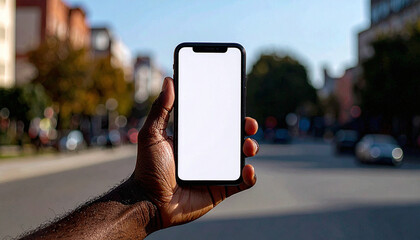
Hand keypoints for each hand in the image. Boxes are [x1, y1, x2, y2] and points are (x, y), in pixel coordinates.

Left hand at [133, 77, 258, 228]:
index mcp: (196, 139)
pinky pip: (242, 182)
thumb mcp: (152, 134)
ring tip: (248, 146)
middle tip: (249, 124)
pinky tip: (247, 169)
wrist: (149, 201)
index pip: (218, 122)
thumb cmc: (148, 168)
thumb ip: (161, 109)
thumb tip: (168, 81)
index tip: (237, 101)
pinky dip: (250, 176)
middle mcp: (209, 153)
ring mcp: (217, 171)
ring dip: (251, 148)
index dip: (230, 112)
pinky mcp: (221, 189)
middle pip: (235, 137)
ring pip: (242, 157)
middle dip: (247, 128)